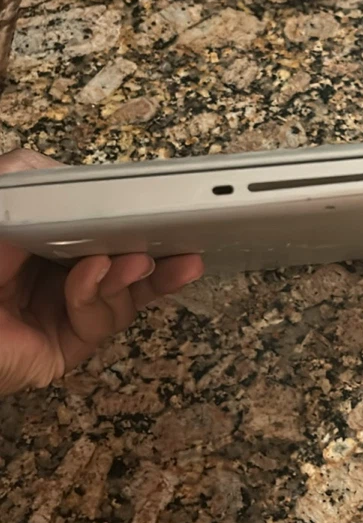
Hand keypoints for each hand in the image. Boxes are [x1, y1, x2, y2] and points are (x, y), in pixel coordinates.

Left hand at [0, 148, 203, 394]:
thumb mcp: (2, 204)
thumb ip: (28, 177)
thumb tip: (68, 172)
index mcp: (43, 243)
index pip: (100, 231)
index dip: (135, 221)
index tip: (168, 210)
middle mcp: (55, 279)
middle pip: (121, 266)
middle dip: (155, 255)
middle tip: (184, 243)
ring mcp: (60, 315)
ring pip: (120, 297)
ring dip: (136, 276)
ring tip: (143, 260)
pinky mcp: (62, 349)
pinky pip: (98, 321)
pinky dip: (99, 294)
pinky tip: (97, 274)